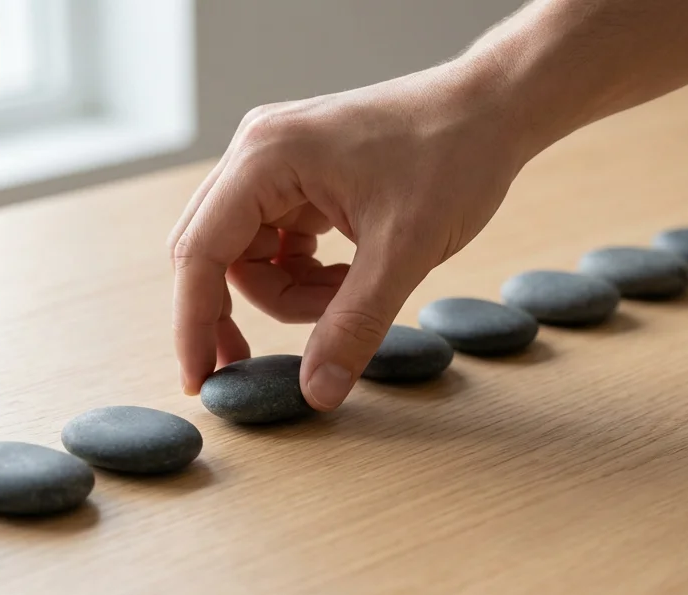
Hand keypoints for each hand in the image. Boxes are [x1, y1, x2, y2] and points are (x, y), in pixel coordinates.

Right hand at [168, 57, 539, 409]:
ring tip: (348, 295)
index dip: (193, 322)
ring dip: (289, 293)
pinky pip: (279, 243)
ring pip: (250, 256)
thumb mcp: (403, 252)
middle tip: (248, 366)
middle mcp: (258, 152)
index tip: (200, 379)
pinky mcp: (302, 177)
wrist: (495, 109)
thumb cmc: (453, 155)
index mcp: (266, 157)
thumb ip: (354, 326)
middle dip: (233, 312)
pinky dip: (306, 275)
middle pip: (213, 253)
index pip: (200, 252)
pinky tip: (349, 277)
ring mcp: (278, 163)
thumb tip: (316, 392)